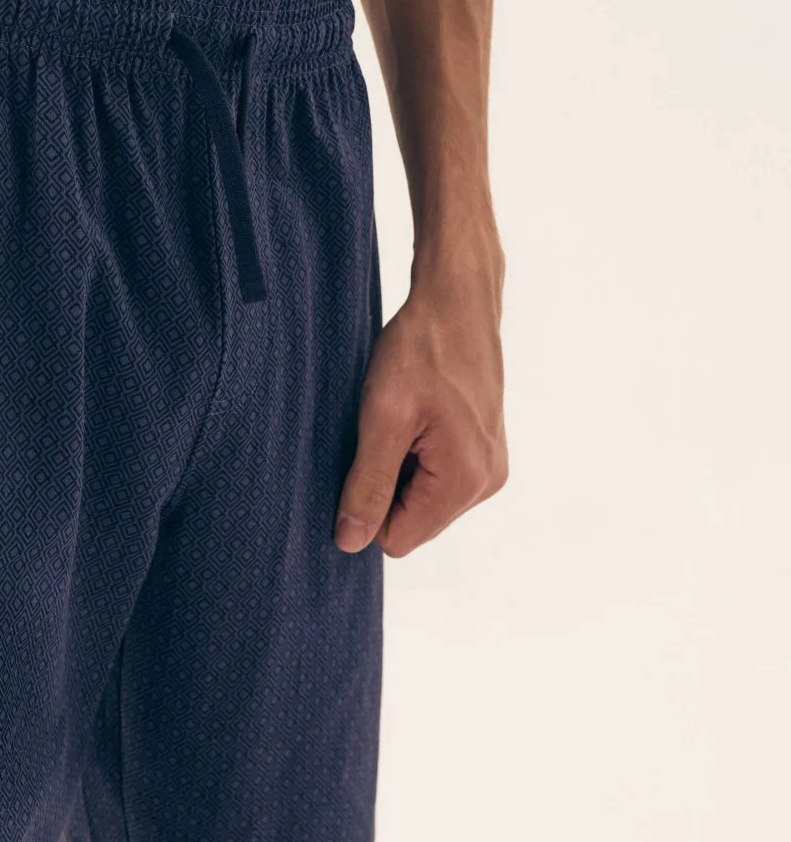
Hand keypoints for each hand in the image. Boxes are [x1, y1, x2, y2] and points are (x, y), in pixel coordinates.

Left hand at [334, 254, 507, 557]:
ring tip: (400, 419)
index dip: (367, 504)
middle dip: (386, 485)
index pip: (398, 538)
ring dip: (400, 467)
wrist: (458, 300)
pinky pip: (439, 476)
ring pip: (424, 498)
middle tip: (382, 431)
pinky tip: (414, 416)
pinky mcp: (485, 448)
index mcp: (464, 481)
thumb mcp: (382, 418)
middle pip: (414, 521)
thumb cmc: (421, 349)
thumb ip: (368, 485)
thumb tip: (350, 542)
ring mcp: (490, 465)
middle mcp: (486, 482)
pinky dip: (416, 453)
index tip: (362, 456)